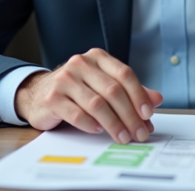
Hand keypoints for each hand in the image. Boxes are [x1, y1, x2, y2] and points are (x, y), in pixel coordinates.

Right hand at [14, 48, 162, 143]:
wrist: (38, 93)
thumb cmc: (76, 90)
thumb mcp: (103, 85)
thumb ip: (129, 91)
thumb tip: (157, 99)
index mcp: (96, 57)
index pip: (124, 74)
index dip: (139, 95)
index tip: (148, 114)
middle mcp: (80, 64)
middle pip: (112, 91)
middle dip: (129, 115)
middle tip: (139, 133)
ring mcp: (64, 80)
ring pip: (96, 104)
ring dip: (113, 124)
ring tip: (123, 137)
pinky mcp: (52, 98)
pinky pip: (76, 114)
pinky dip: (90, 124)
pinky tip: (98, 130)